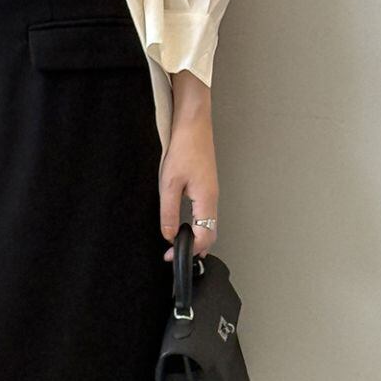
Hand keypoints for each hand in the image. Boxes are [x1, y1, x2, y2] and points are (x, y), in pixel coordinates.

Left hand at [160, 71, 218, 260]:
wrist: (193, 125)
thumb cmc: (184, 148)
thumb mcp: (169, 184)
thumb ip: (168, 212)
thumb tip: (168, 234)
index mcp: (206, 200)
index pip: (204, 237)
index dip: (189, 250)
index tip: (171, 255)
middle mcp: (212, 199)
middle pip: (210, 234)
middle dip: (195, 249)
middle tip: (175, 255)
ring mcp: (211, 193)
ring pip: (209, 225)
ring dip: (197, 239)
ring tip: (180, 247)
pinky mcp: (207, 188)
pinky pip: (206, 215)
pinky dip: (198, 227)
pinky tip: (187, 228)